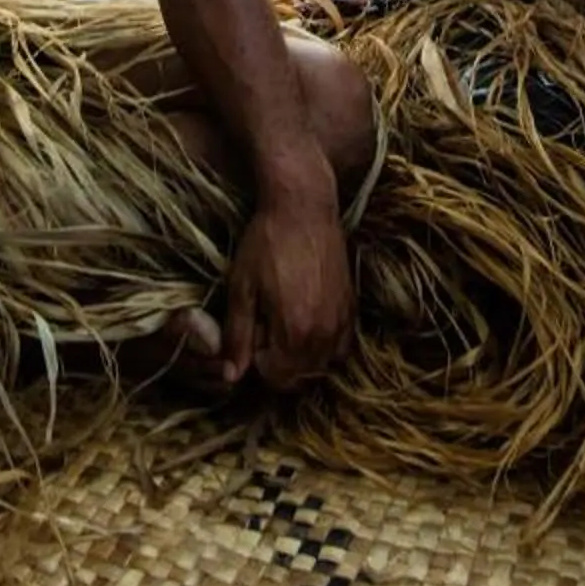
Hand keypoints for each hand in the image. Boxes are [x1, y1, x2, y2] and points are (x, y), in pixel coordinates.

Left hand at [217, 192, 352, 393]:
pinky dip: (324, 344)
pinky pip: (341, 345)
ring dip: (302, 356)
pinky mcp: (353, 306)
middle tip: (265, 327)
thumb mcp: (242, 288)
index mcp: (295, 332)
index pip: (278, 379)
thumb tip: (231, 377)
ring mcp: (343, 321)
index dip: (257, 363)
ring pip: (323, 364)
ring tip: (284, 324)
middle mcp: (325, 333)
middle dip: (280, 363)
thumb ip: (238, 336)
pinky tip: (306, 319)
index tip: (250, 335)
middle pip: (302, 376)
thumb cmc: (266, 243)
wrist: (304, 206)